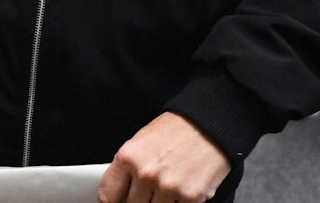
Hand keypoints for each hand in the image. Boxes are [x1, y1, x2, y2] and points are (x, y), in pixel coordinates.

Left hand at [96, 112, 230, 202]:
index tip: (119, 200)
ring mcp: (168, 188)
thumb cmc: (178, 130)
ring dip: (161, 201)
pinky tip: (183, 189)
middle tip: (151, 190)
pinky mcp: (190, 197)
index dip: (113, 200)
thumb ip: (129, 168)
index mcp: (128, 157)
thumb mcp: (143, 141)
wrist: (211, 124)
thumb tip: (122, 192)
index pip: (107, 194)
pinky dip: (179, 202)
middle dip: (141, 200)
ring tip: (169, 185)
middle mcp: (146, 174)